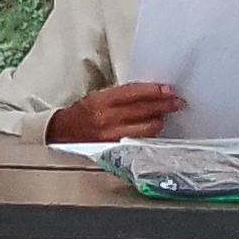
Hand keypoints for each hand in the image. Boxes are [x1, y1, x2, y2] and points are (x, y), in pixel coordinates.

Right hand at [51, 81, 181, 143]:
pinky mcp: (114, 149)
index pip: (132, 93)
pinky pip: (138, 140)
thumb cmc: (81, 113)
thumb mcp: (97, 97)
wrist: (61, 133)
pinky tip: (155, 126)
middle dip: (163, 105)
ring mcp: (110, 136)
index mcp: (100, 101)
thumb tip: (148, 93)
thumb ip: (120, 96)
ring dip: (159, 120)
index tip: (167, 89)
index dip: (152, 91)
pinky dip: (148, 132)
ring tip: (167, 114)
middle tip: (177, 102)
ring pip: (144, 128)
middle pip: (142, 110)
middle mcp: (106, 119)